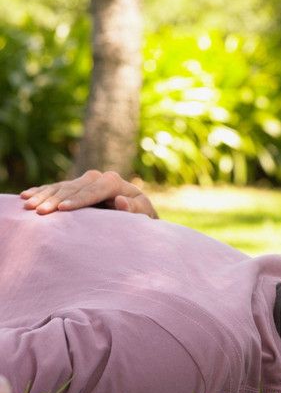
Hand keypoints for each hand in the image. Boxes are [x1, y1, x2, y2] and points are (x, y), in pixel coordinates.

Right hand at [20, 170, 157, 218]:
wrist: (133, 211)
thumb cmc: (139, 215)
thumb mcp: (142, 213)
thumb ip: (133, 208)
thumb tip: (121, 200)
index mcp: (113, 181)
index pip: (93, 190)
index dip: (78, 200)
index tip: (62, 209)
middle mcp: (96, 177)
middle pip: (73, 188)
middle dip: (55, 199)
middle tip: (39, 211)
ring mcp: (83, 181)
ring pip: (60, 187)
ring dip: (43, 196)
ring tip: (28, 205)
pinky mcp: (73, 186)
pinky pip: (54, 188)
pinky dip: (40, 191)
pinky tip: (25, 195)